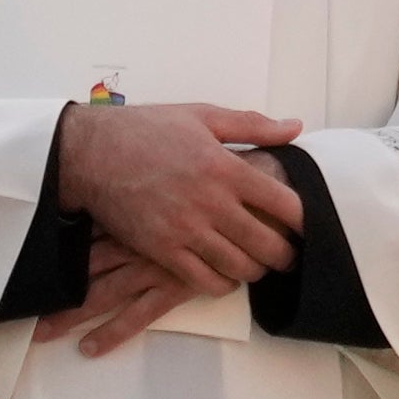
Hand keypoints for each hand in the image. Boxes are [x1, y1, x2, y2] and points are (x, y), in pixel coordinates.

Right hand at [47, 98, 302, 353]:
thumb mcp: (202, 116)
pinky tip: (226, 274)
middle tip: (290, 255)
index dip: (305, 220)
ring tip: (259, 265)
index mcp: (226, 167)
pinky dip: (222, 283)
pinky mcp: (161, 249)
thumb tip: (295, 127)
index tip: (308, 226)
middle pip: (268, 244)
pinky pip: (204, 280)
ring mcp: (186, 229)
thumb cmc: (148, 129)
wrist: (90, 152)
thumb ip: (252, 125)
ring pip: (240, 267)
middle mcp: (211, 202)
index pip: (285, 203)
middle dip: (287, 254)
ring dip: (256, 270)